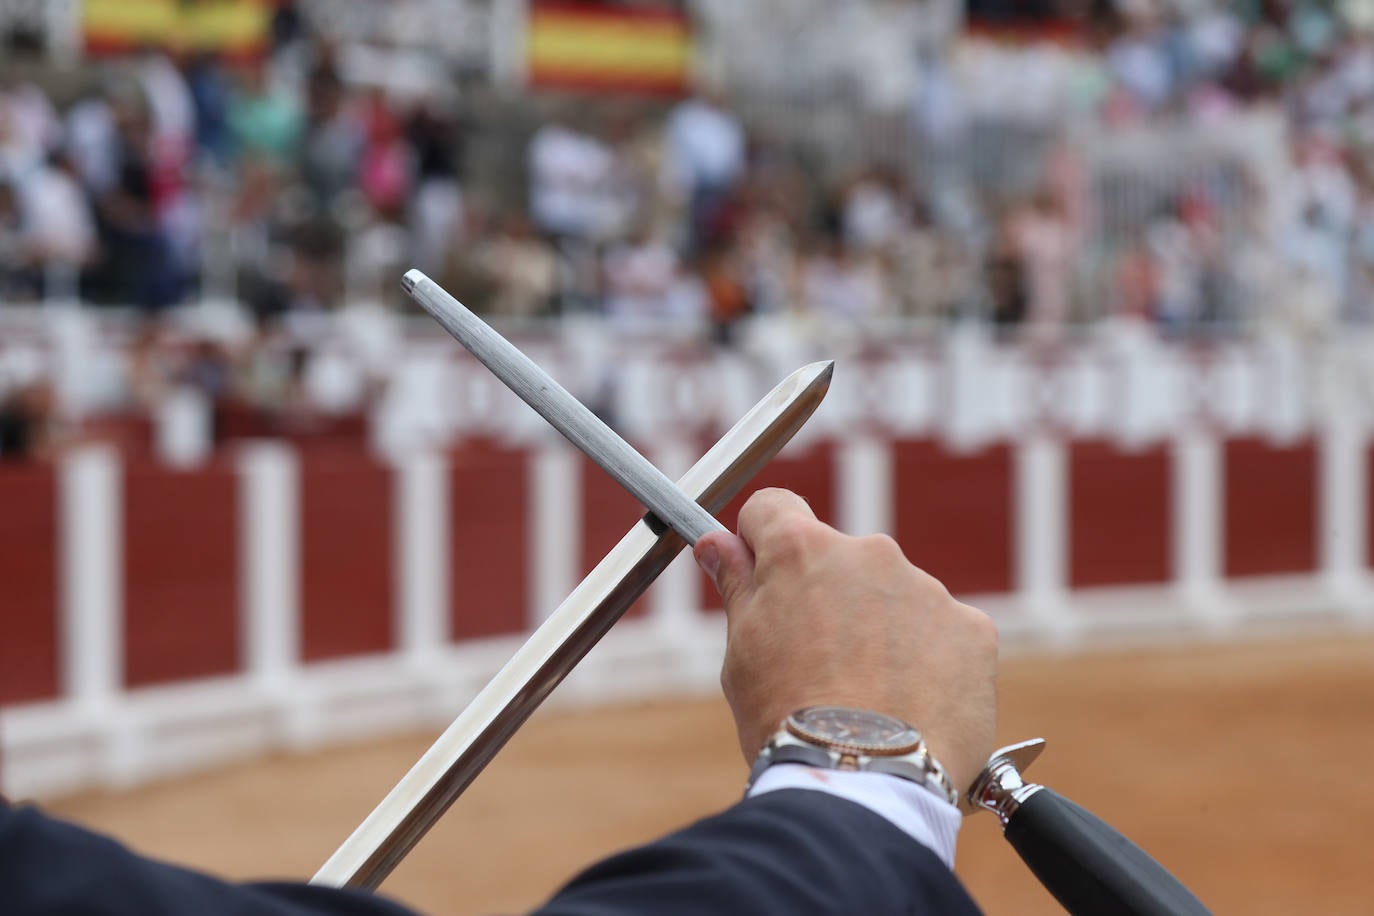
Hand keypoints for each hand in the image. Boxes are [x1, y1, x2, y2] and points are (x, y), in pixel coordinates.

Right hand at [693, 488, 997, 799]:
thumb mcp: (742, 652)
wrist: (863, 784)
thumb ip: (738, 587)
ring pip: (895, 600)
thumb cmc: (788, 720)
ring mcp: (926, 589)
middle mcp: (869, 553)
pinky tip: (911, 707)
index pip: (774, 509)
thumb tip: (717, 543)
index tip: (762, 572)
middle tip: (819, 664)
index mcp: (801, 551)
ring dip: (882, 633)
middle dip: (830, 598)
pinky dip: (929, 663)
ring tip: (869, 699)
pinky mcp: (971, 630)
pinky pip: (944, 635)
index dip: (762, 540)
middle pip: (841, 561)